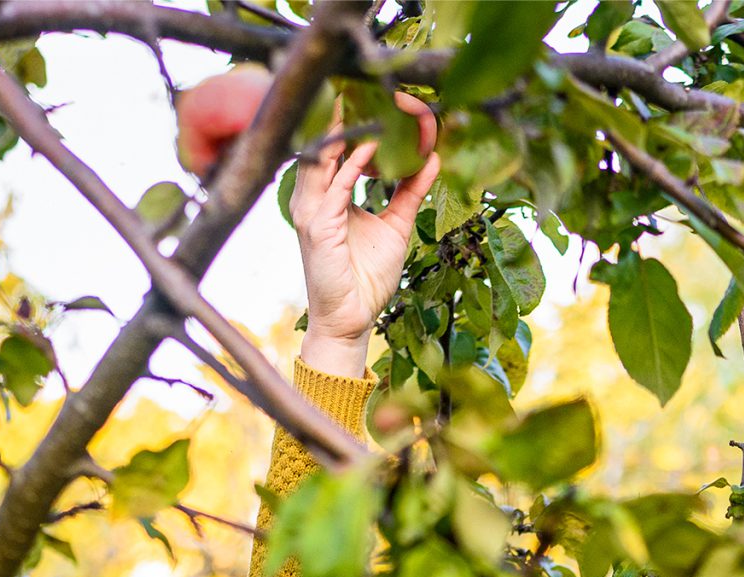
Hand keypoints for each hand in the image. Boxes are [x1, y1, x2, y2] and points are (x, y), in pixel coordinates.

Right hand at [289, 121, 439, 378]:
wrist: (351, 320)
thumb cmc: (366, 277)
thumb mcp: (396, 225)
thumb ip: (411, 191)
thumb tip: (433, 157)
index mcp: (328, 194)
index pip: (342, 147)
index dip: (365, 122)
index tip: (393, 101)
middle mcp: (314, 197)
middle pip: (329, 143)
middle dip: (354, 114)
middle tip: (379, 89)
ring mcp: (310, 210)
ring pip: (324, 156)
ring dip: (349, 129)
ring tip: (373, 103)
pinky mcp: (316, 227)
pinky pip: (333, 187)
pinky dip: (352, 164)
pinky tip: (372, 146)